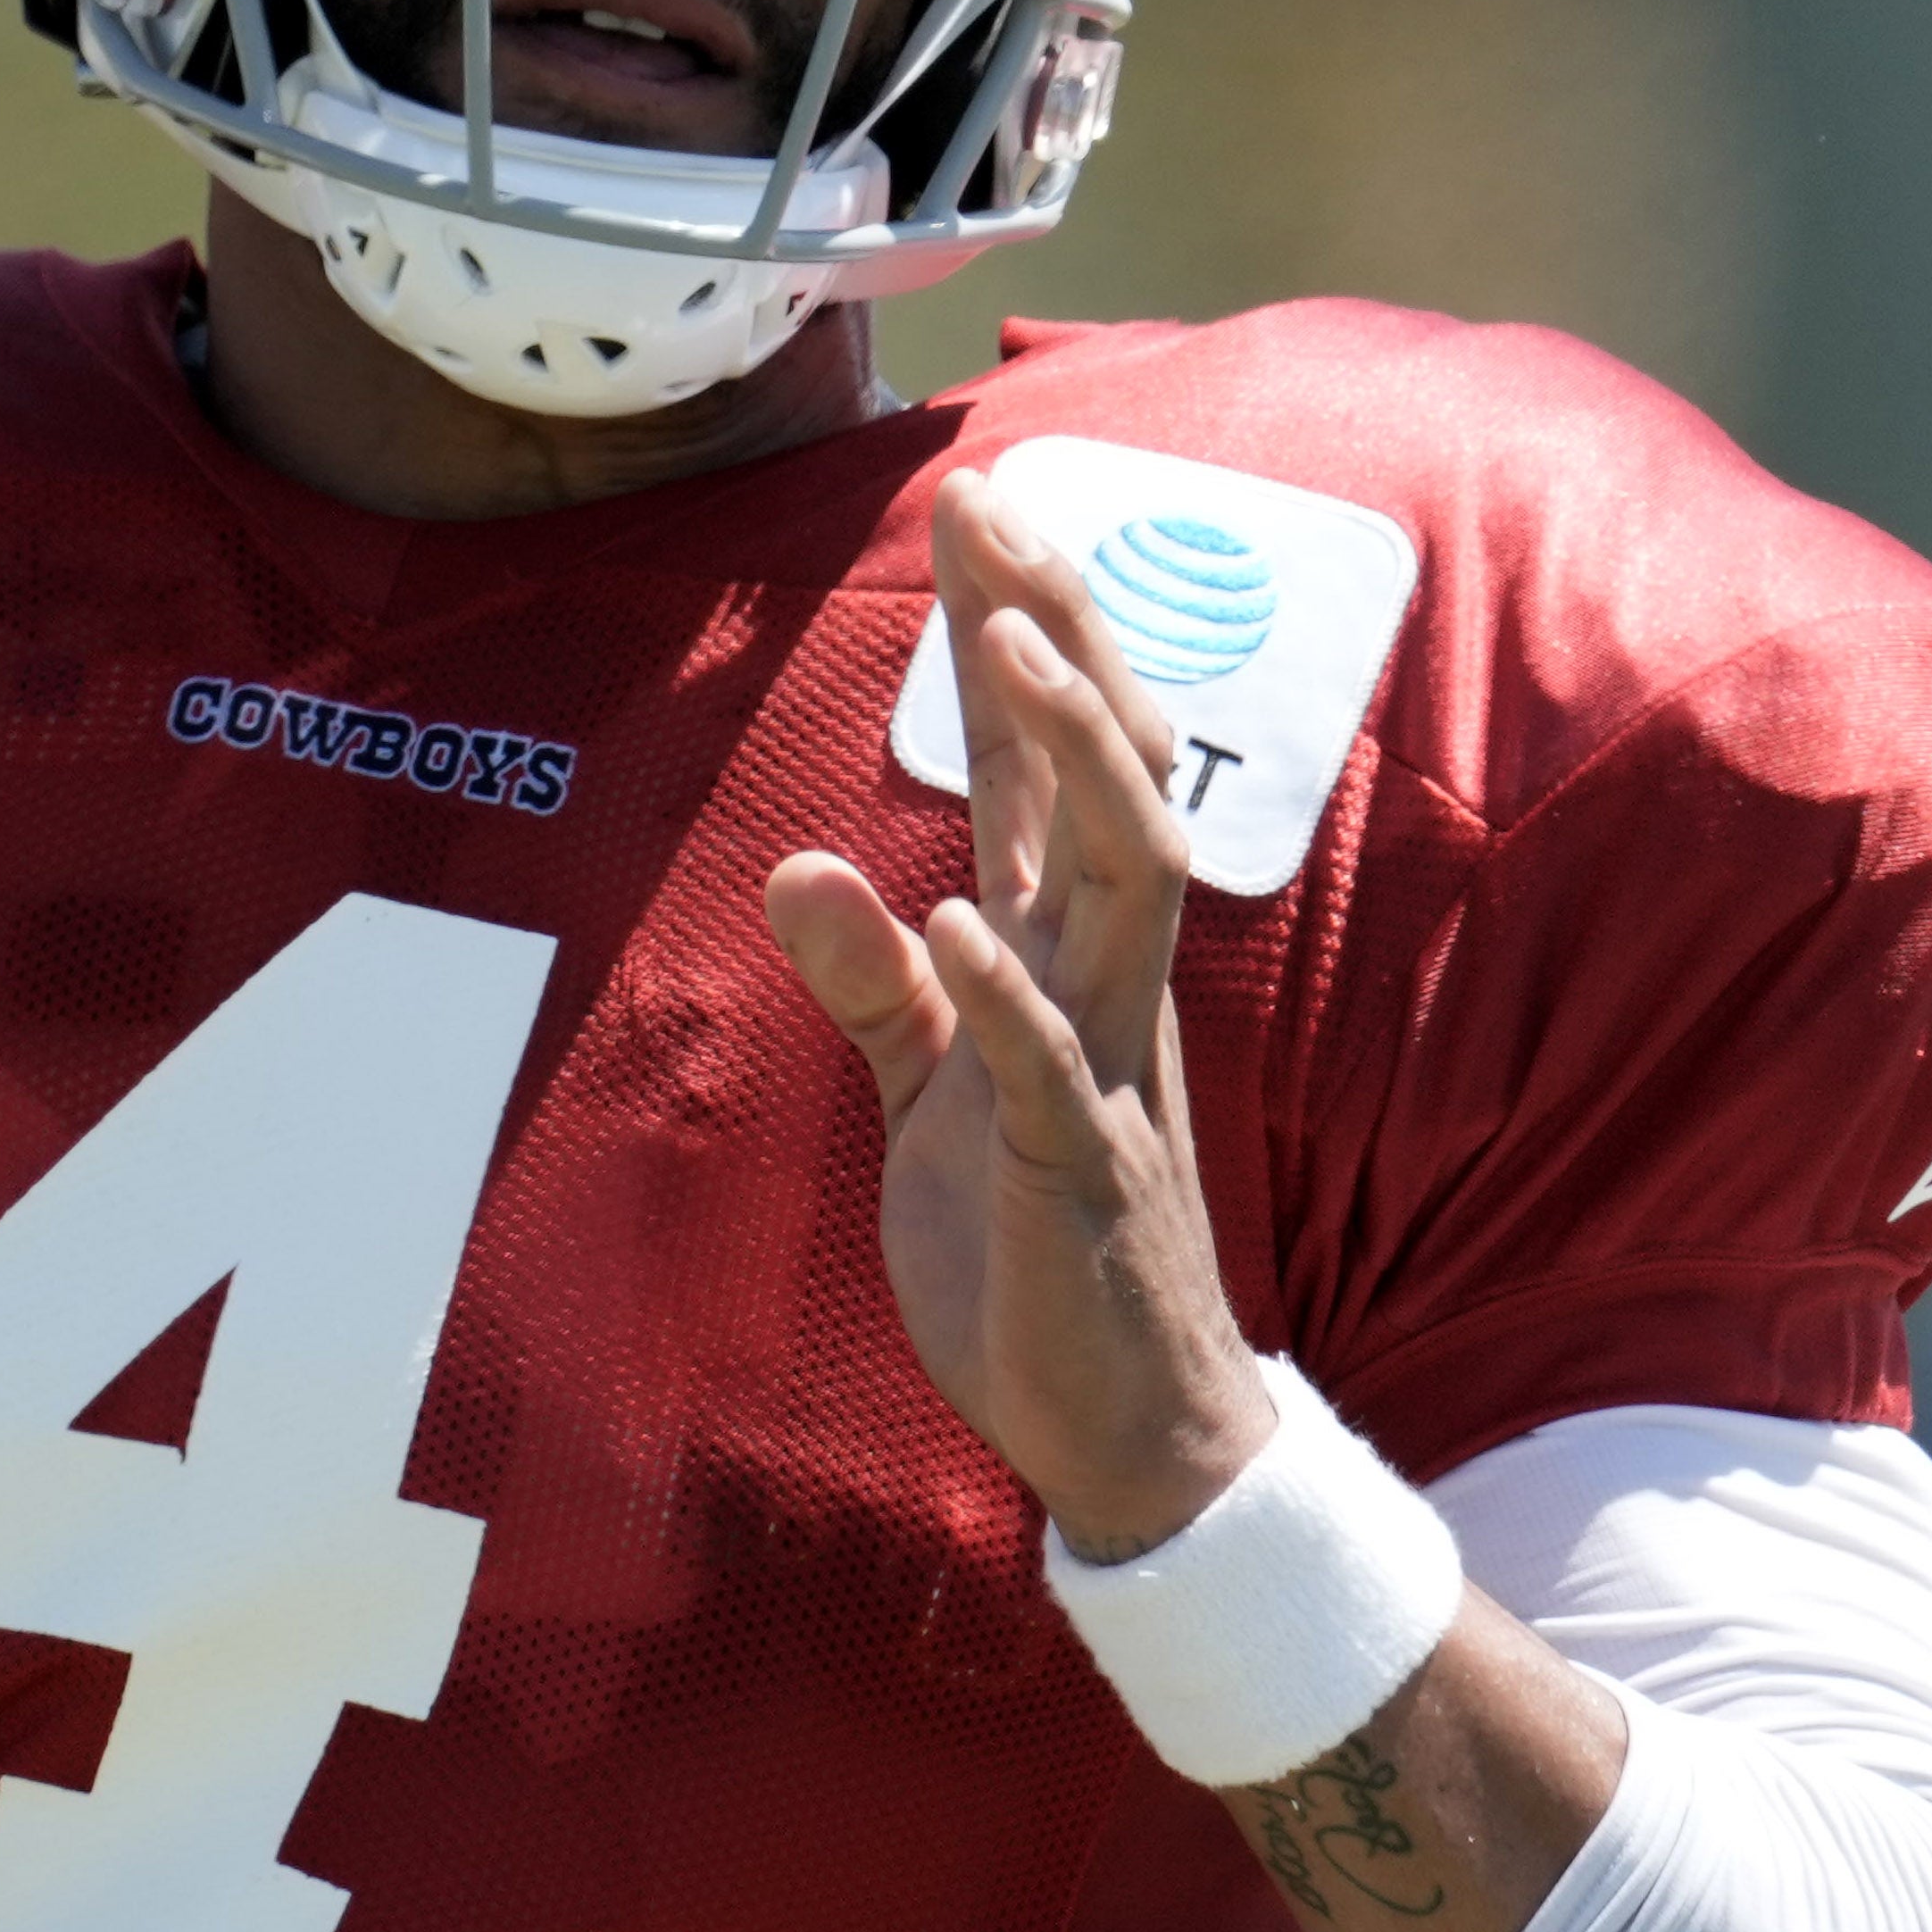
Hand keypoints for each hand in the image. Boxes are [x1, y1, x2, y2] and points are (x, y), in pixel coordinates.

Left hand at [763, 469, 1281, 1556]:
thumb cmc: (1035, 1254)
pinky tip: (960, 912)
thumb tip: (808, 863)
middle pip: (1107, 767)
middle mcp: (1100, 981)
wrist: (1124, 1425)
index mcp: (1060, 954)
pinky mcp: (1083, 1168)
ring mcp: (1103, 1064)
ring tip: (1014, 641)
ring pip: (1123, 872)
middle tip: (1003, 506)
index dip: (1008, 635)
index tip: (973, 506)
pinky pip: (1049, 1061)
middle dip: (1060, 632)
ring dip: (1074, 753)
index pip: (1041, 765)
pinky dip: (1008, 986)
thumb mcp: (930, 1094)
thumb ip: (875, 981)